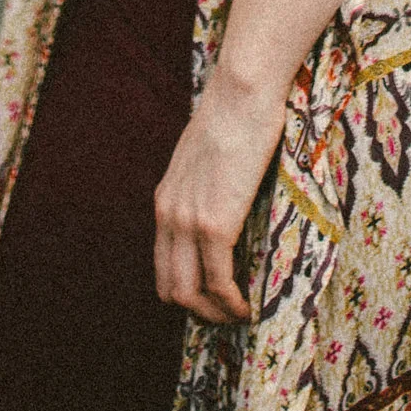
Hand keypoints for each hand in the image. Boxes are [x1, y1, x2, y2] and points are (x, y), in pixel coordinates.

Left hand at [154, 65, 285, 322]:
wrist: (240, 95)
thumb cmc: (234, 116)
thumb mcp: (205, 157)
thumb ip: (205, 185)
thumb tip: (226, 199)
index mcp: (165, 201)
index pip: (162, 265)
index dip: (187, 291)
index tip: (214, 298)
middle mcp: (169, 216)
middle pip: (170, 288)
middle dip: (200, 311)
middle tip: (229, 316)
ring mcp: (188, 222)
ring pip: (190, 294)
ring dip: (215, 314)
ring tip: (239, 316)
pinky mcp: (214, 224)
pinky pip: (218, 281)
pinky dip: (232, 303)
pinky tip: (248, 306)